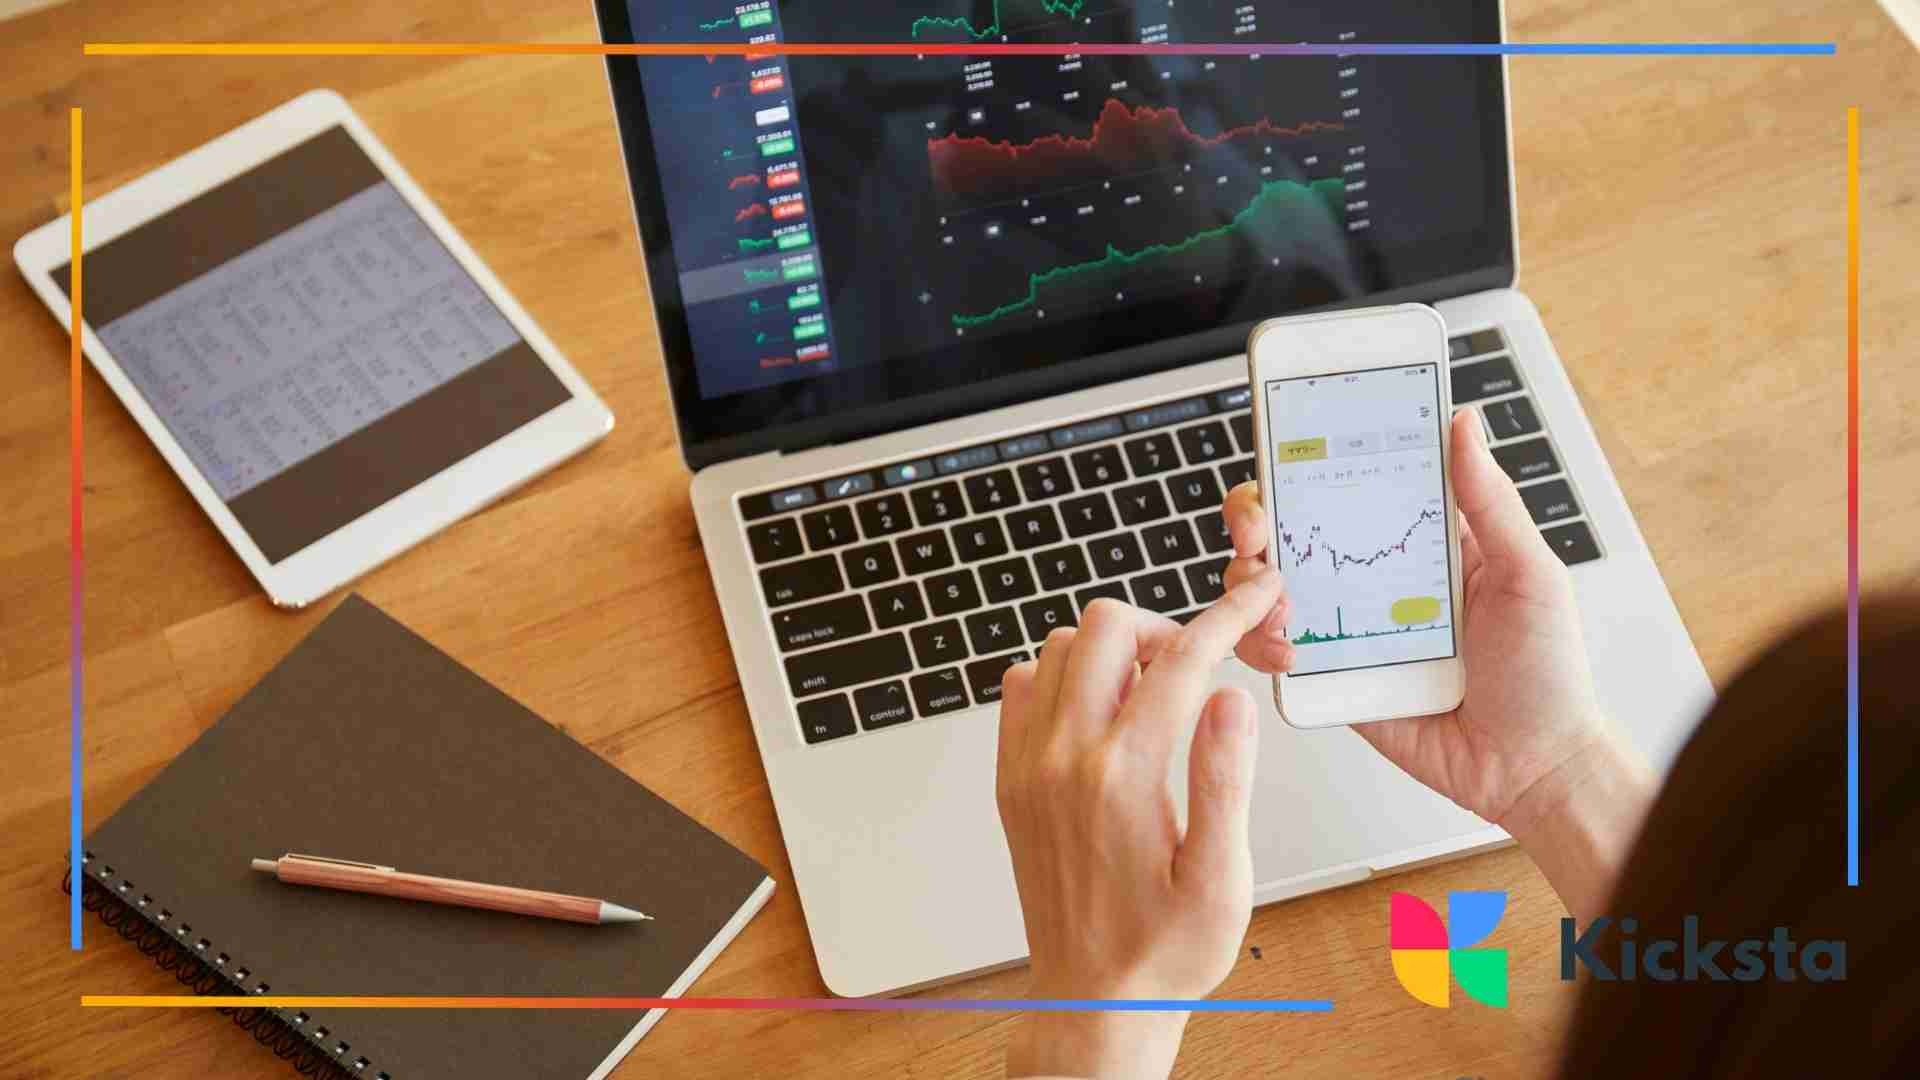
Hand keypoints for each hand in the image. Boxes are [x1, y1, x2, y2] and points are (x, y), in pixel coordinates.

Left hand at [996, 573, 1283, 1079]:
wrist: (1092, 999)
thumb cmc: (1164, 950)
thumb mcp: (1221, 879)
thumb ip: (1225, 780)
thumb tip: (1229, 698)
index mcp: (1125, 778)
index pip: (1182, 661)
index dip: (1226, 616)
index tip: (1254, 596)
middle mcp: (1063, 760)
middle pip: (1103, 627)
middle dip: (1161, 626)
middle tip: (1194, 665)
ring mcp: (1027, 765)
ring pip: (1056, 648)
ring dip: (1108, 650)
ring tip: (1152, 692)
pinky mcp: (1011, 778)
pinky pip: (1021, 688)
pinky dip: (1061, 678)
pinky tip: (1102, 714)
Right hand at [1221, 410, 1654, 914]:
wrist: (1534, 766)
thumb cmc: (1546, 672)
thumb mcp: (1530, 573)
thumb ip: (1490, 501)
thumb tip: (1464, 424)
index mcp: (1420, 541)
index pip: (1351, 485)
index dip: (1307, 462)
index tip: (1283, 448)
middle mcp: (1374, 578)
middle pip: (1292, 530)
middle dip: (1256, 517)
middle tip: (1258, 524)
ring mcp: (1348, 628)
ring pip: (1268, 590)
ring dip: (1251, 582)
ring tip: (1274, 594)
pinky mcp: (1333, 679)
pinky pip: (1276, 653)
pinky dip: (1261, 643)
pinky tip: (1288, 646)